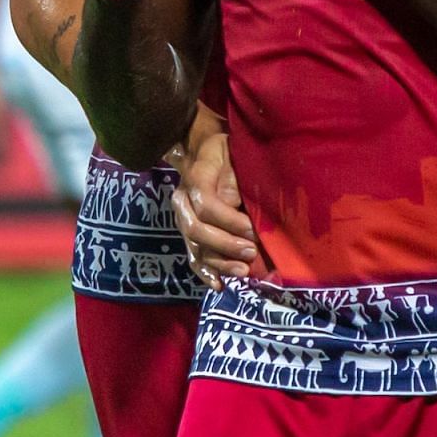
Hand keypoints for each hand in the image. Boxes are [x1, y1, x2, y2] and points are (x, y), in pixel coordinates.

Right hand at [170, 130, 255, 290]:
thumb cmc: (224, 151)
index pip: (207, 206)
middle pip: (197, 230)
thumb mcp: (231, 151)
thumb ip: (231, 175)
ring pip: (195, 246)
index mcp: (195, 178)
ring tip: (244, 271)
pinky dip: (205, 272)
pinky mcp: (188, 232)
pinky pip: (193, 255)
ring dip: (220, 262)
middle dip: (226, 244)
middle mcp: (182, 201)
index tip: (254, 230)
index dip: (230, 221)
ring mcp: (182, 219)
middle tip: (252, 252)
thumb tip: (231, 201)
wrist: (202, 150)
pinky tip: (219, 285)